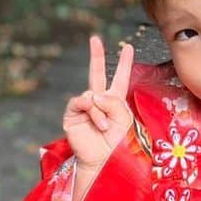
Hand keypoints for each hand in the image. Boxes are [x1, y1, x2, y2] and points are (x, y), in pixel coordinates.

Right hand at [62, 35, 133, 174]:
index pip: (120, 78)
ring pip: (92, 94)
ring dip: (100, 110)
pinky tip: (96, 122)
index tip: (127, 47)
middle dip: (96, 56)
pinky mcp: (73, 115)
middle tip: (95, 39)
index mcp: (116, 102)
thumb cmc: (118, 143)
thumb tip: (93, 96)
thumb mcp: (124, 118)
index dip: (124, 63)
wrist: (104, 161)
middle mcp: (100, 102)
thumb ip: (113, 101)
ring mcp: (85, 108)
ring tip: (104, 126)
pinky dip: (91, 111)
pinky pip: (81, 102)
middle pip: (96, 74)